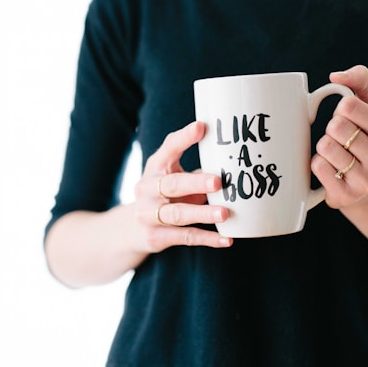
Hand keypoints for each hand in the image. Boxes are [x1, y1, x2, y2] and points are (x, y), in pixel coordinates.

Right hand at [133, 121, 231, 251]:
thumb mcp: (174, 176)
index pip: (168, 149)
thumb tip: (234, 162)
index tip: (201, 127)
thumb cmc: (165, 195)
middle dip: (195, 183)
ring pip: (178, 214)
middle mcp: (147, 188)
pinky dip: (207, 239)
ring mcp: (148, 214)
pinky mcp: (156, 236)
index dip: (184, 138)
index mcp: (155, 167)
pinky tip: (226, 239)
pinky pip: (185, 237)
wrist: (133, 229)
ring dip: (203, 213)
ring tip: (225, 213)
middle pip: (172, 184)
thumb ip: (196, 170)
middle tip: (218, 182)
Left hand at [311, 65, 367, 208]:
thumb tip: (336, 76)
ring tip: (335, 154)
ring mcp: (366, 182)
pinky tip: (329, 168)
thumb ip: (359, 80)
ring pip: (325, 147)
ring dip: (323, 147)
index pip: (349, 106)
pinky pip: (317, 167)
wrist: (360, 182)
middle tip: (340, 138)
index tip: (348, 118)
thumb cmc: (362, 135)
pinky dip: (316, 163)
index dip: (341, 109)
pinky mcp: (345, 196)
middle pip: (335, 127)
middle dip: (331, 129)